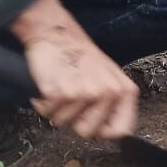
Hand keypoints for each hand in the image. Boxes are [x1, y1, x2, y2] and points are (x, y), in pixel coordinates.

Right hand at [11, 0, 137, 139]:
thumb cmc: (81, 55)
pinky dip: (42, 102)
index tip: (91, 121)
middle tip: (72, 97)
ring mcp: (84, 94)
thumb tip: (113, 133)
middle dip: (74, 120)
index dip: (102, 131)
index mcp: (124, 91)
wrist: (57, 34)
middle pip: (88, 132)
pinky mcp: (60, 93)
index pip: (120, 130)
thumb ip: (114, 104)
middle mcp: (108, 93)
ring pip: (64, 123)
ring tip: (61, 86)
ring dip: (57, 109)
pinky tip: (49, 84)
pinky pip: (46, 112)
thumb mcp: (109, 77)